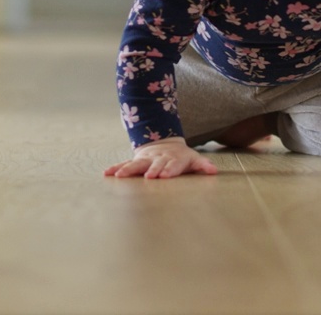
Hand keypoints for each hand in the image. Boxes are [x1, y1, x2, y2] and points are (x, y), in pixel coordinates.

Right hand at [104, 137, 218, 178]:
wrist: (165, 144)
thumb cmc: (181, 157)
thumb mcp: (193, 159)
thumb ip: (203, 165)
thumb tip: (214, 171)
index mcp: (173, 159)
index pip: (171, 165)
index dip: (168, 170)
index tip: (164, 176)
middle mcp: (158, 159)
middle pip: (154, 165)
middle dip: (151, 170)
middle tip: (148, 177)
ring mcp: (146, 160)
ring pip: (136, 164)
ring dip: (128, 170)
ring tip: (120, 176)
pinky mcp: (136, 161)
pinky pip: (125, 165)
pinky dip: (116, 168)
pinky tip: (107, 173)